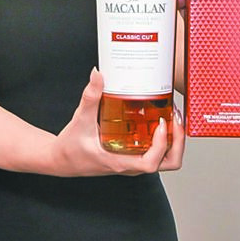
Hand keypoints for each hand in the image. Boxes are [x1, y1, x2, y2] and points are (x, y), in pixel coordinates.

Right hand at [52, 69, 185, 176]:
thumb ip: (90, 97)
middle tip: (175, 118)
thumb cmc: (69, 148)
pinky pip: (156, 153)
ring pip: (165, 159)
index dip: (162, 145)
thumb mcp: (80, 120)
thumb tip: (98, 74)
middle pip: (168, 163)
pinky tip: (158, 120)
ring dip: (174, 140)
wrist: (61, 160)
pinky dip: (164, 139)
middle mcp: (130, 166)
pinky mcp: (131, 157)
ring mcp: (132, 163)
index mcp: (119, 162)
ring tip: (172, 117)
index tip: (161, 123)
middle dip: (178, 142)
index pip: (151, 163)